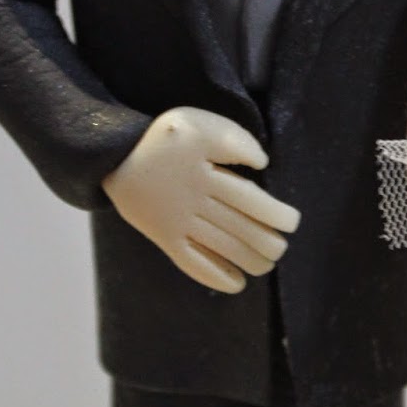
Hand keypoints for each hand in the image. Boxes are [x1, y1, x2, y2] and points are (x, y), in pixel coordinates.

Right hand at [101, 107, 299, 292]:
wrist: (114, 152)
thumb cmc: (165, 136)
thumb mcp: (199, 123)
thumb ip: (234, 140)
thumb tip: (261, 164)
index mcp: (206, 174)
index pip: (249, 199)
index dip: (275, 214)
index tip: (292, 223)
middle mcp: (193, 202)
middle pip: (238, 228)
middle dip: (266, 243)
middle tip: (281, 248)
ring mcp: (177, 222)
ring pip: (220, 247)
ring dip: (249, 260)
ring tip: (267, 265)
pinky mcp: (163, 237)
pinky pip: (190, 263)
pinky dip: (215, 276)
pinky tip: (237, 284)